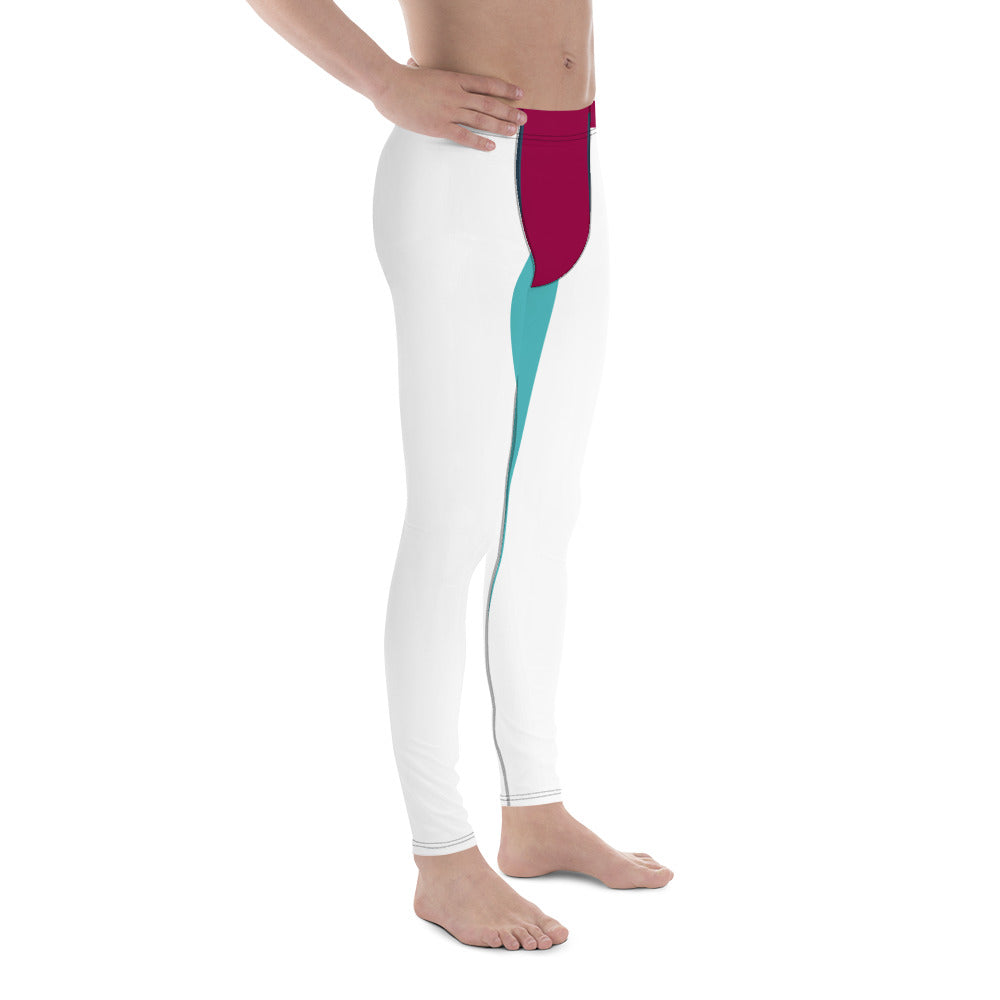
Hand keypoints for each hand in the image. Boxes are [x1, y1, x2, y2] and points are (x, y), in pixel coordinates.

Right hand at [372, 57, 526, 150]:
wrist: (388, 85)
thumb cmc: (400, 78)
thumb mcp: (417, 70)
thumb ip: (421, 69)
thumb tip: (413, 63)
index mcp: (454, 79)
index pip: (487, 84)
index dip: (506, 89)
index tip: (519, 94)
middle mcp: (456, 95)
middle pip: (490, 103)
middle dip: (509, 112)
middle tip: (524, 119)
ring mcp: (449, 111)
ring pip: (481, 119)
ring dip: (500, 126)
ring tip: (514, 132)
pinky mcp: (439, 126)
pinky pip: (464, 136)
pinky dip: (479, 142)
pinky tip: (491, 146)